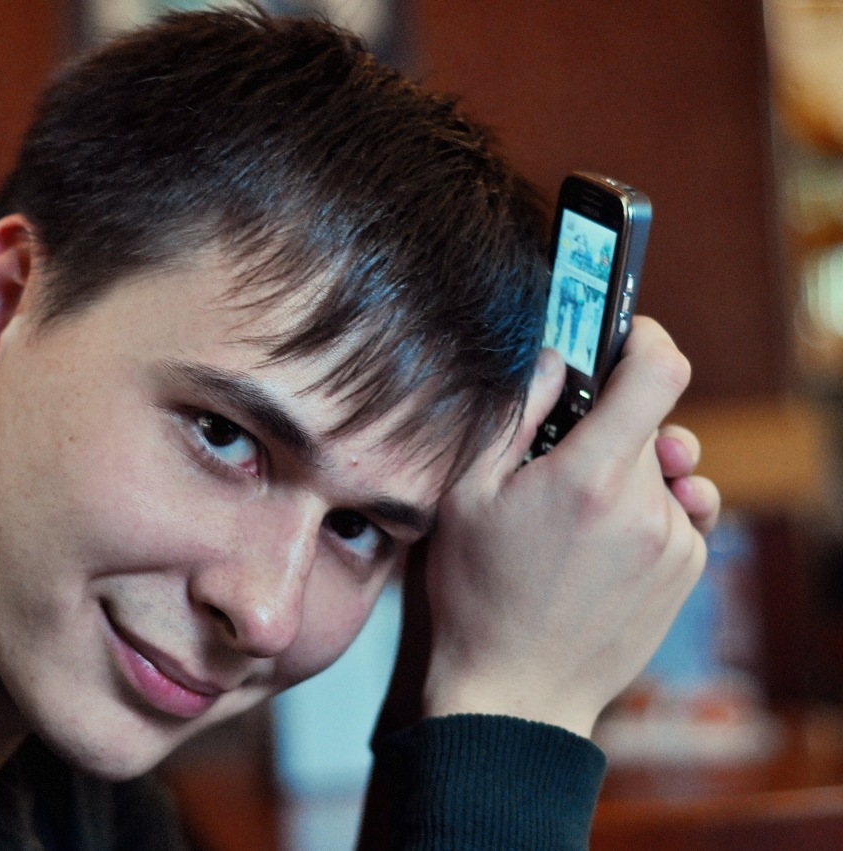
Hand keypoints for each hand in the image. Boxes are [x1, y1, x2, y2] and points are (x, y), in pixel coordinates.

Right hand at [420, 318, 717, 737]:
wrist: (515, 693)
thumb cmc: (478, 594)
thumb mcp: (465, 496)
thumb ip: (512, 416)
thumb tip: (552, 360)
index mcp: (590, 478)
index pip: (658, 372)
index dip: (646, 339)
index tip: (624, 340)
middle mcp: (647, 507)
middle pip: (652, 424)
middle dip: (613, 424)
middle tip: (563, 455)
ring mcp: (675, 544)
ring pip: (665, 471)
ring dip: (630, 473)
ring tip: (580, 508)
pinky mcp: (687, 573)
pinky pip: (676, 514)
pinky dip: (646, 512)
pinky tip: (600, 544)